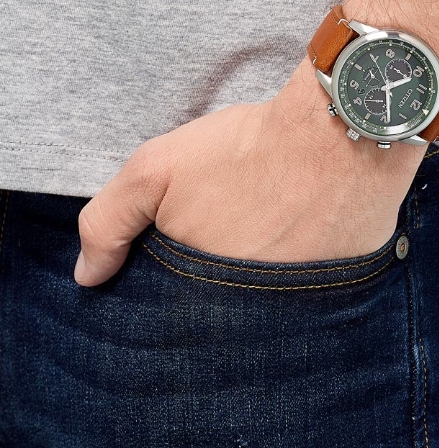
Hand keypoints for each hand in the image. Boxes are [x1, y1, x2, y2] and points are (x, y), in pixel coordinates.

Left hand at [74, 56, 427, 286]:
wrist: (338, 134)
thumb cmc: (249, 149)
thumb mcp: (157, 169)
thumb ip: (109, 222)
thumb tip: (89, 277)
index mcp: (203, 292)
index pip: (172, 307)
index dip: (173, 270)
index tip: (188, 235)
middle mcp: (251, 313)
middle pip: (219, 305)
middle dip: (216, 272)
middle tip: (232, 223)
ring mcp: (300, 306)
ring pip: (263, 300)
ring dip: (260, 269)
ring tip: (265, 224)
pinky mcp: (341, 290)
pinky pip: (308, 289)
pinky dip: (298, 265)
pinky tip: (300, 228)